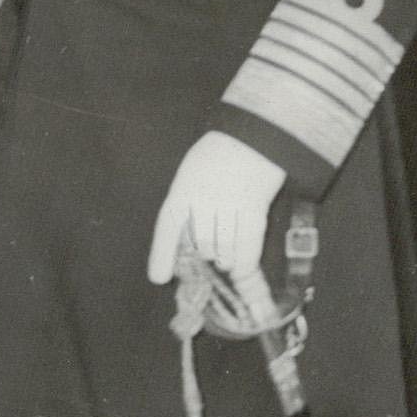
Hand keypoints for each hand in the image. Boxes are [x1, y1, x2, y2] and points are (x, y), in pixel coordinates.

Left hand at [147, 131, 286, 284]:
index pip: (168, 226)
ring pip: (223, 247)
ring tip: (223, 258)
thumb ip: (186, 206)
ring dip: (223, 259)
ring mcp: (232, 202)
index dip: (163, 254)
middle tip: (205, 259)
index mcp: (184, 187)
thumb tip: (183, 248)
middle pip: (199, 242)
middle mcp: (206, 196)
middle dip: (201, 257)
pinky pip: (249, 244)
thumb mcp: (191, 175)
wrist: (253, 138)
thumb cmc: (217, 157)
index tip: (159, 278)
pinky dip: (244, 261)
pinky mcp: (256, 208)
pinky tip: (239, 268)